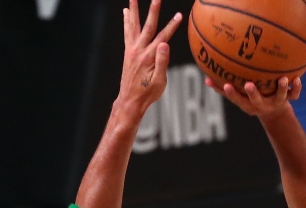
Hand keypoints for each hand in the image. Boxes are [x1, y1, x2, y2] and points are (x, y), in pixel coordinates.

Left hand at [116, 0, 181, 116]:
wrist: (130, 100)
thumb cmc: (148, 93)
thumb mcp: (159, 81)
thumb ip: (161, 62)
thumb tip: (164, 44)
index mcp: (148, 57)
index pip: (163, 37)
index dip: (172, 26)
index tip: (179, 15)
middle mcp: (138, 50)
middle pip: (147, 26)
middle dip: (153, 10)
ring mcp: (131, 50)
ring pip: (133, 25)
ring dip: (134, 10)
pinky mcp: (128, 52)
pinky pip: (127, 32)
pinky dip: (127, 21)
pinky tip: (126, 12)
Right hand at [207, 76, 301, 121]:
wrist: (275, 112)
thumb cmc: (252, 99)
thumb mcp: (239, 96)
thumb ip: (223, 89)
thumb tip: (205, 79)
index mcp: (249, 105)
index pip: (238, 100)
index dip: (232, 94)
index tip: (226, 84)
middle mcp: (262, 105)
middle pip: (257, 101)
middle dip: (253, 94)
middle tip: (249, 84)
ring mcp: (276, 103)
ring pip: (280, 98)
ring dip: (282, 89)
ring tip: (283, 79)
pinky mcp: (288, 100)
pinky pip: (294, 95)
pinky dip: (297, 88)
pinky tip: (297, 78)